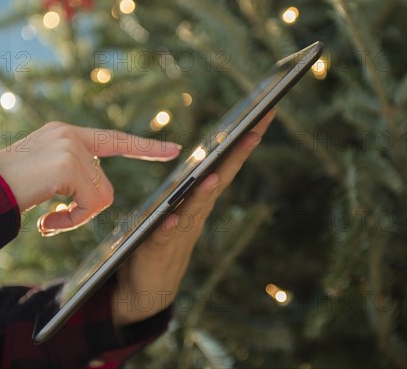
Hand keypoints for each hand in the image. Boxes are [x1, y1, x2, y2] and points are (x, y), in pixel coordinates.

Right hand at [0, 122, 180, 235]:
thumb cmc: (5, 190)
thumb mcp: (44, 178)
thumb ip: (72, 179)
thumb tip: (96, 200)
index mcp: (65, 135)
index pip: (114, 140)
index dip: (144, 147)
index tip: (175, 149)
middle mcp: (70, 134)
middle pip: (105, 184)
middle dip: (85, 208)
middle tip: (55, 218)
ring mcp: (69, 146)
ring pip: (100, 196)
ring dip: (76, 216)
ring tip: (47, 219)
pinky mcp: (68, 164)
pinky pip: (91, 204)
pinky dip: (72, 220)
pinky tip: (46, 221)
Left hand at [112, 109, 275, 326]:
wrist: (147, 289)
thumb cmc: (161, 244)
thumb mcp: (175, 211)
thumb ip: (186, 193)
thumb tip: (203, 165)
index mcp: (198, 200)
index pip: (222, 166)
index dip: (239, 143)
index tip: (259, 116)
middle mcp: (194, 213)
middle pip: (219, 179)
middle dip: (236, 155)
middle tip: (255, 129)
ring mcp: (179, 232)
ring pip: (195, 207)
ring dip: (205, 192)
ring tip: (215, 175)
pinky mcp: (157, 250)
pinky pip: (164, 236)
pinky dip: (169, 228)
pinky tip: (172, 220)